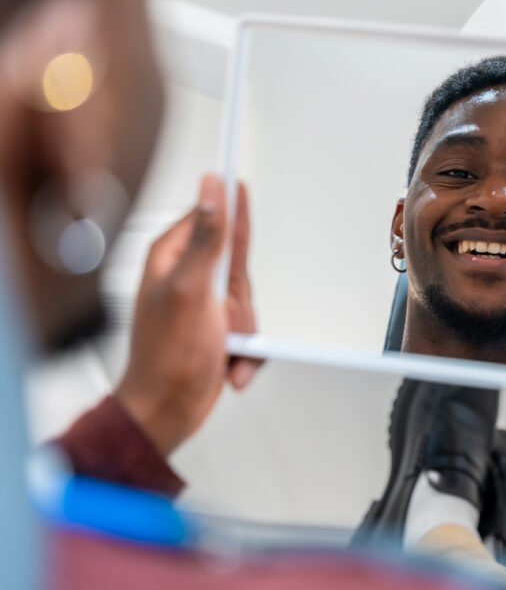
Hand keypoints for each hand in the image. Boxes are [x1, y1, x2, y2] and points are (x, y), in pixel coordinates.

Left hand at [114, 175, 260, 455]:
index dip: (231, 206)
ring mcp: (206, 304)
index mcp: (171, 258)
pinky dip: (248, 353)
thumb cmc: (167, 358)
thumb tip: (211, 188)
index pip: (210, 214)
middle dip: (241, 303)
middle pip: (239, 265)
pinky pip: (253, 329)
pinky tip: (230, 366)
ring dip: (246, 334)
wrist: (168, 412)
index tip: (244, 177)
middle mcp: (189, 277)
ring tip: (224, 351)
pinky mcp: (220, 328)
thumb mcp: (190, 290)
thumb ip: (205, 238)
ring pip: (250, 301)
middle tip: (229, 321)